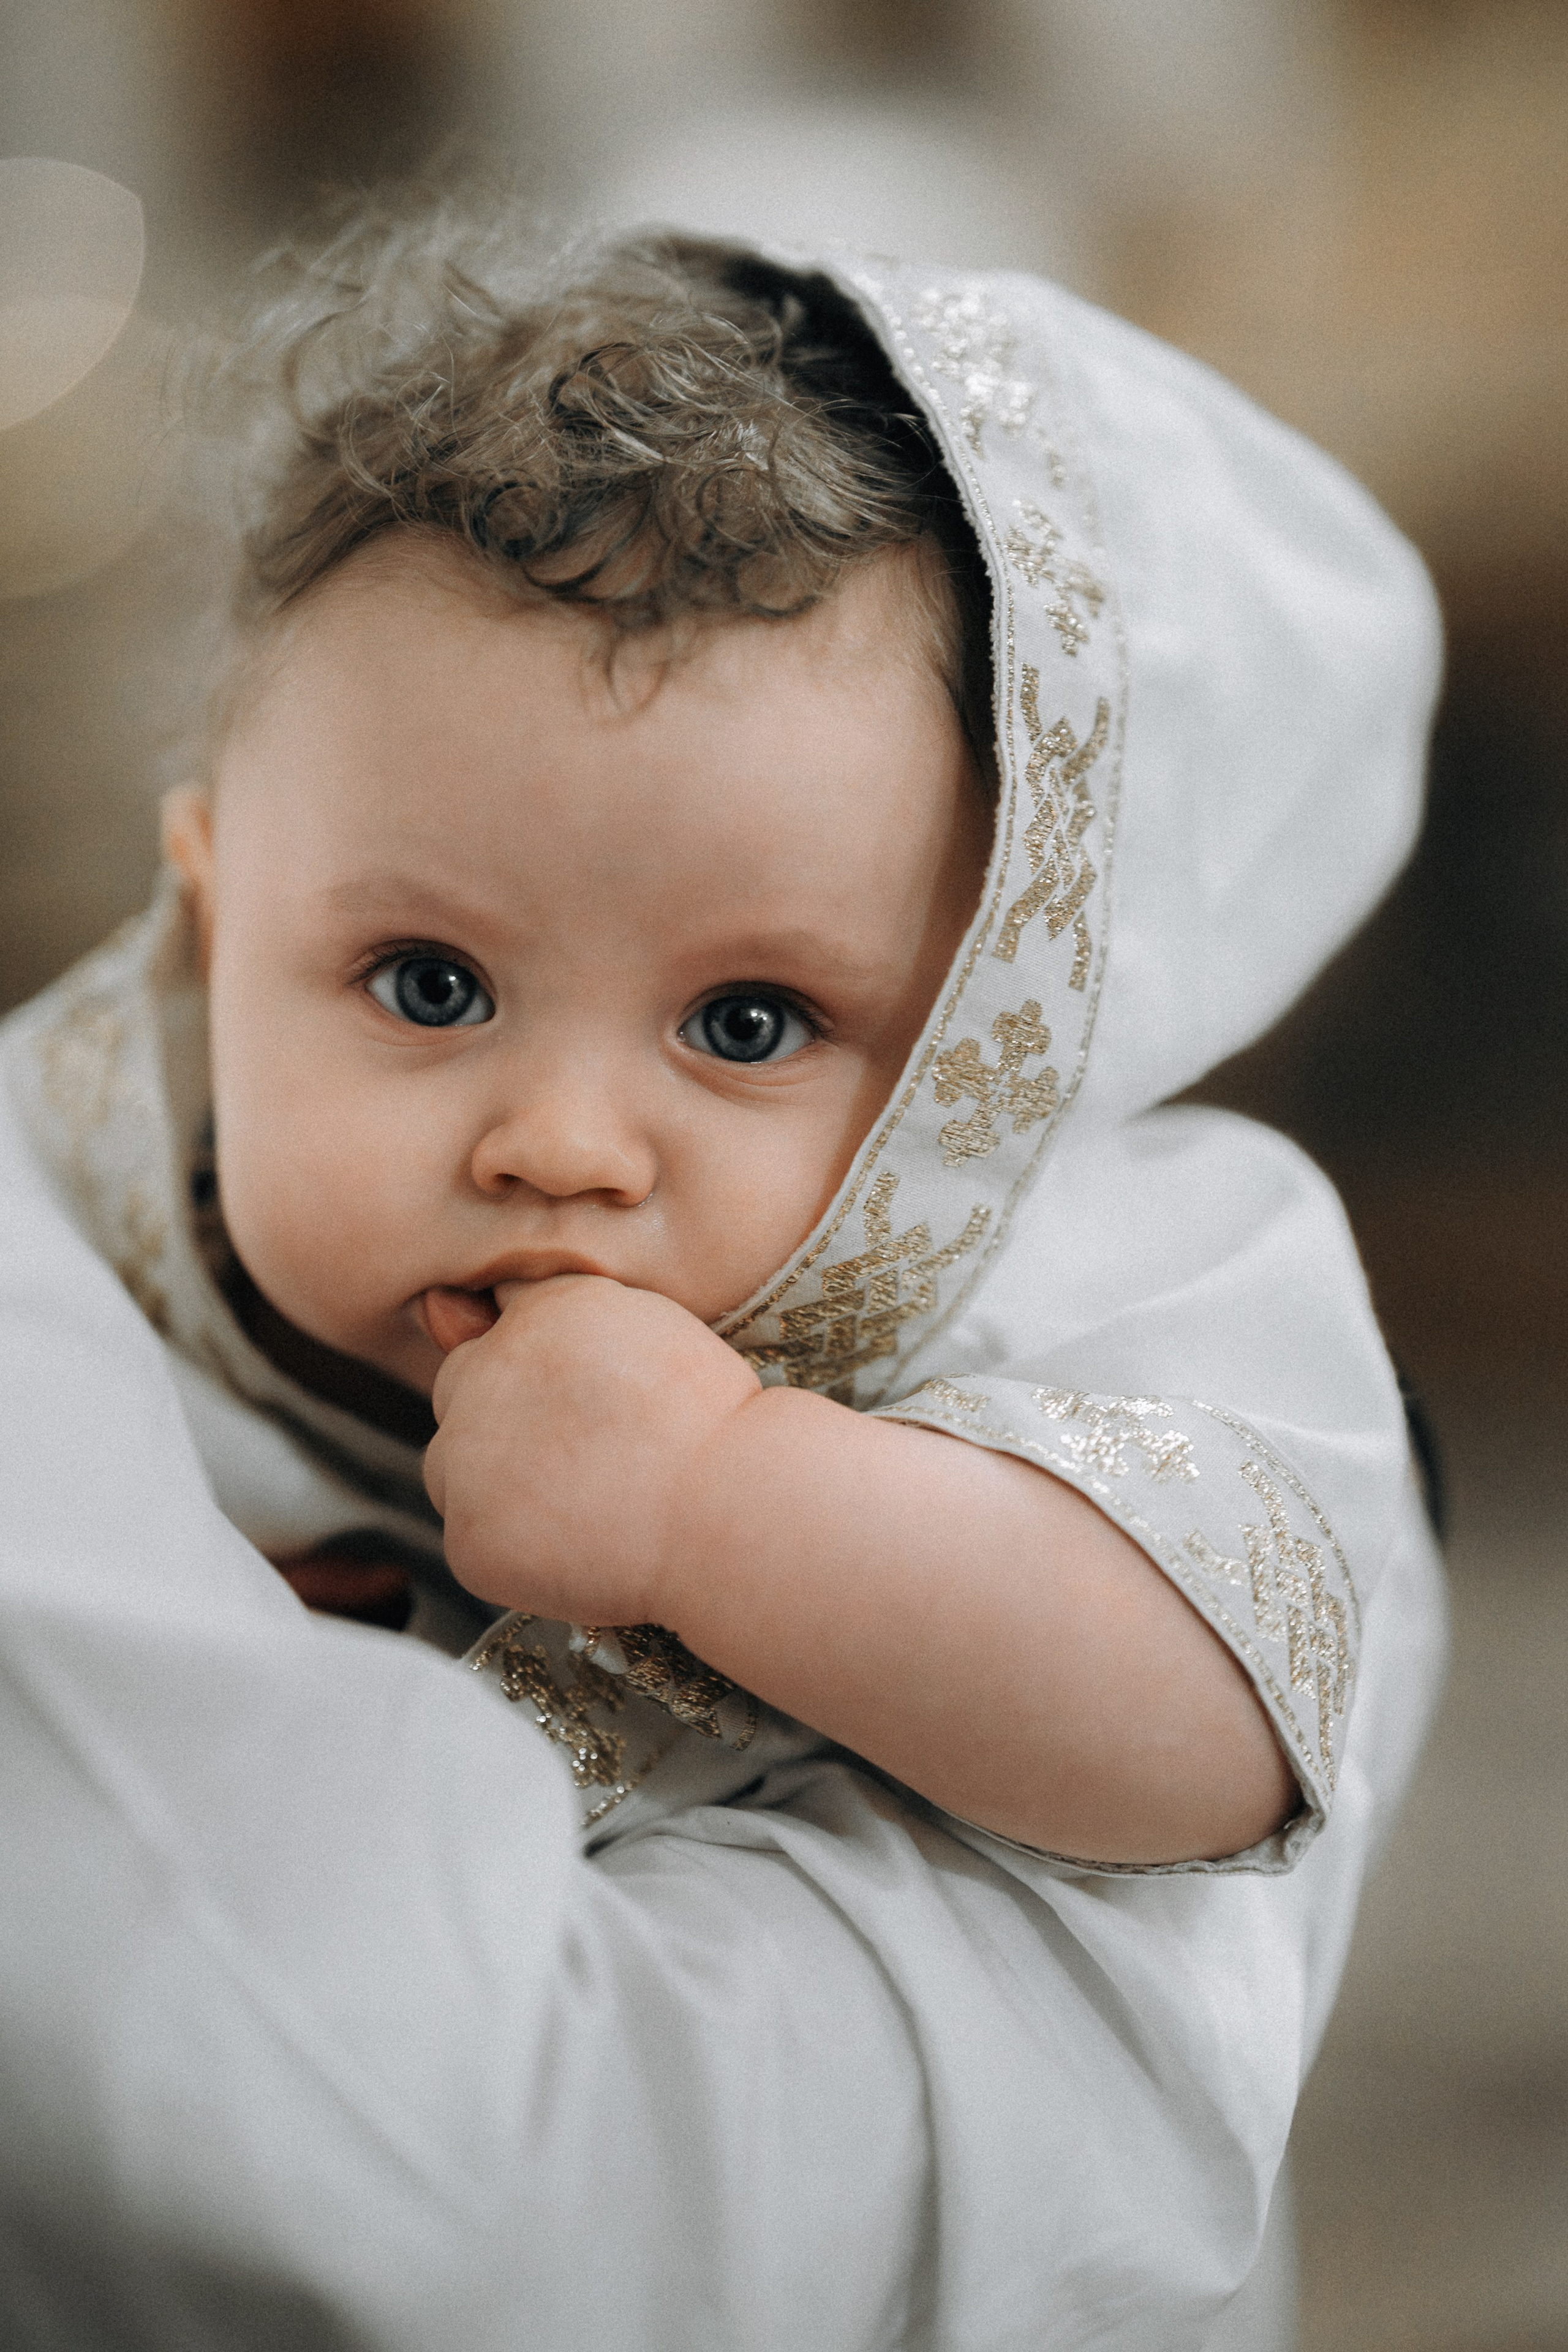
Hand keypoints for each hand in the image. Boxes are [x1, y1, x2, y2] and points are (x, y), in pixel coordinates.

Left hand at [423, 1275, 760, 1625]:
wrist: (734, 1514)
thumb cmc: (707, 1424)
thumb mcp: (638, 1328)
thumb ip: (544, 1311)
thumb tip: (431, 1305)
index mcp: (535, 1312)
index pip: (497, 1334)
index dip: (545, 1375)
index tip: (597, 1405)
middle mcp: (484, 1374)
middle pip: (459, 1391)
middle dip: (504, 1419)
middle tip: (590, 1455)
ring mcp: (467, 1459)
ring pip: (451, 1466)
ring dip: (494, 1480)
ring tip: (585, 1499)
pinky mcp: (468, 1537)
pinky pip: (470, 1537)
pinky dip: (512, 1547)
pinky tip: (579, 1545)